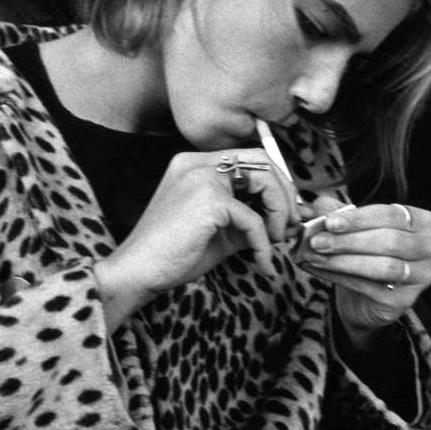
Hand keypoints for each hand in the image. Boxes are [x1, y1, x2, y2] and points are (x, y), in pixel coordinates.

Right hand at [95, 148, 299, 330]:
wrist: (139, 271)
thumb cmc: (172, 254)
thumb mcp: (217, 230)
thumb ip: (248, 217)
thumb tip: (288, 220)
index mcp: (193, 164)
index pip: (248, 158)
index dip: (274, 182)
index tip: (285, 212)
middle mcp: (196, 163)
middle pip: (262, 161)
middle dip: (285, 193)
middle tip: (291, 225)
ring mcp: (201, 178)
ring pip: (264, 181)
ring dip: (281, 213)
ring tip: (276, 242)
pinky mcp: (209, 200)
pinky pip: (254, 219)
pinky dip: (263, 243)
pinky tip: (262, 262)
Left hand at [297, 199, 430, 347]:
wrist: (365, 296)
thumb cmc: (363, 252)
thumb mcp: (351, 227)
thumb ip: (337, 213)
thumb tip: (315, 205)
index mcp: (421, 221)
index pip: (391, 215)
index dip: (358, 219)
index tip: (329, 222)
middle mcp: (430, 248)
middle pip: (389, 241)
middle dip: (348, 241)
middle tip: (316, 241)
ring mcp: (421, 276)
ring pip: (383, 266)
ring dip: (343, 261)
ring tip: (314, 256)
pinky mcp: (404, 300)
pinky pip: (370, 287)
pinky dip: (339, 277)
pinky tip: (318, 269)